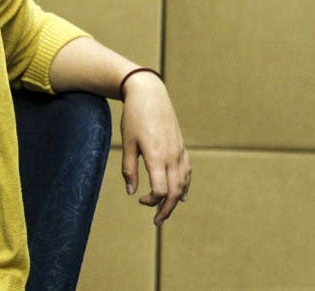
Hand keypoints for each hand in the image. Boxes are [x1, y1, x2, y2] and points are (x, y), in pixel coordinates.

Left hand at [120, 71, 190, 226]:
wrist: (150, 93)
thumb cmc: (134, 117)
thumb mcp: (127, 143)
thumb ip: (129, 169)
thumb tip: (131, 192)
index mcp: (157, 156)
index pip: (161, 190)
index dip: (152, 201)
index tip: (140, 200)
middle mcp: (172, 156)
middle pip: (175, 192)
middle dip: (166, 209)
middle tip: (157, 221)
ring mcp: (180, 151)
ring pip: (184, 183)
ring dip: (176, 200)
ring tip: (166, 210)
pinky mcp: (182, 146)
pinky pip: (187, 172)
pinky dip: (185, 186)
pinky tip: (182, 195)